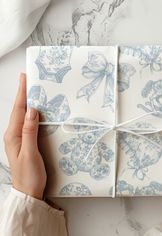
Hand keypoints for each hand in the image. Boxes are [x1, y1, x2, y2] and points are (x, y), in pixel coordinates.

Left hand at [4, 73, 45, 199]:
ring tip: (33, 91)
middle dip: (24, 94)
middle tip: (29, 81)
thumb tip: (32, 110)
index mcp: (13, 135)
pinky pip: (29, 123)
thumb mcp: (30, 153)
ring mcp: (19, 138)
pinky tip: (37, 111)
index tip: (25, 79)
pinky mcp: (26, 141)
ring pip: (24, 116)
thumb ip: (29, 131)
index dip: (22, 94)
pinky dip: (32, 114)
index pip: (19, 110)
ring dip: (28, 103)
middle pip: (20, 110)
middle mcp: (14, 134)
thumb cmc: (29, 174)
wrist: (28, 190)